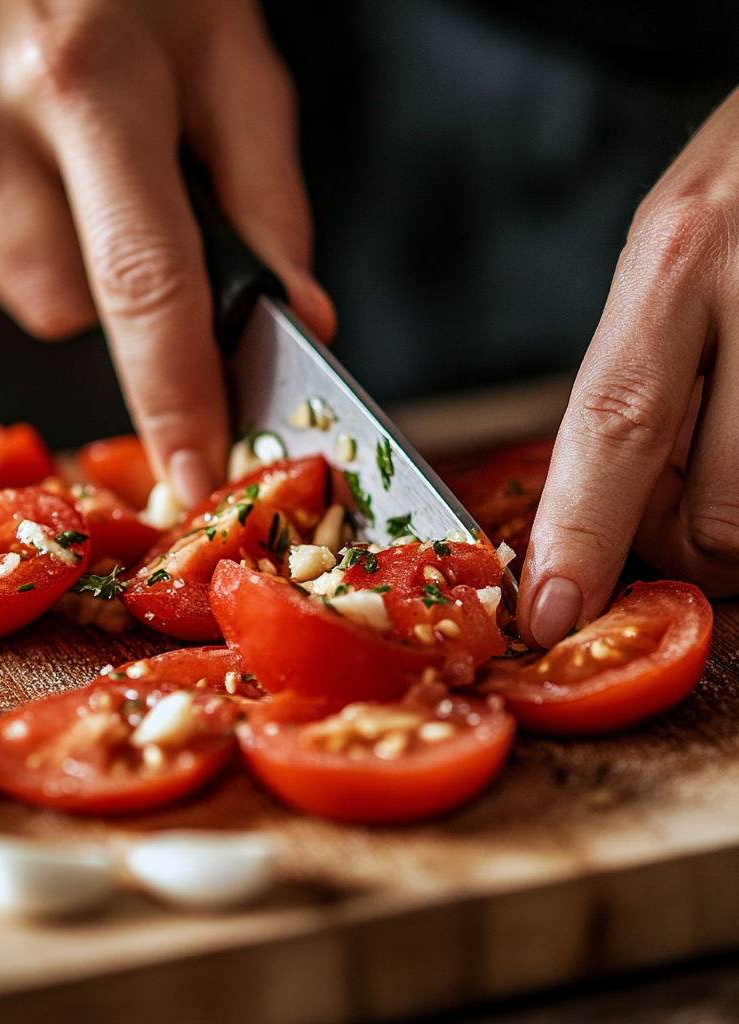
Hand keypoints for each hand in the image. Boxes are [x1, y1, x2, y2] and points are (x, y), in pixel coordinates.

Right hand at [0, 0, 334, 505]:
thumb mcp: (238, 72)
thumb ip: (271, 207)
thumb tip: (296, 324)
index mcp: (87, 82)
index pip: (142, 285)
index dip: (174, 397)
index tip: (194, 476)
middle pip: (73, 312)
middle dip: (121, 283)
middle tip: (129, 190)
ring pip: (30, 300)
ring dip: (71, 260)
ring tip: (76, 162)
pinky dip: (20, 240)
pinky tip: (26, 165)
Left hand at [520, 84, 738, 647]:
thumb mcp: (675, 246)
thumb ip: (638, 370)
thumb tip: (599, 501)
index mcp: (676, 262)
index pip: (611, 433)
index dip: (580, 541)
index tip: (553, 611)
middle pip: (712, 515)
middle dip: (685, 546)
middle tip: (679, 507)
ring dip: (736, 524)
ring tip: (726, 453)